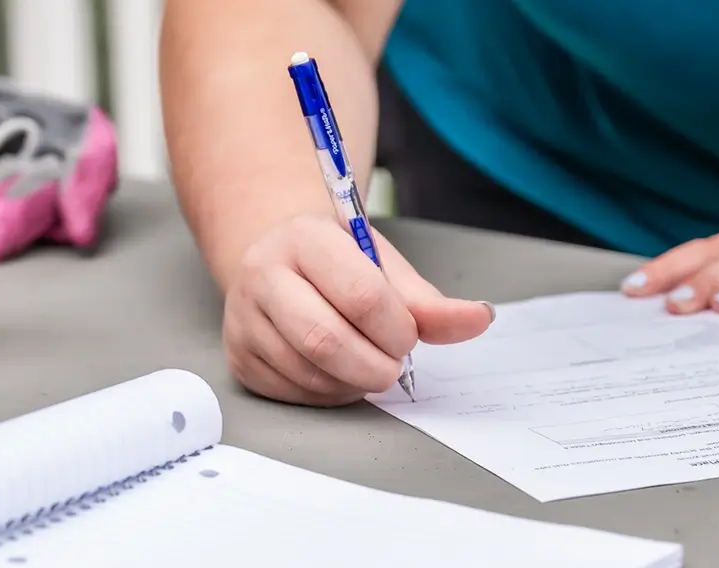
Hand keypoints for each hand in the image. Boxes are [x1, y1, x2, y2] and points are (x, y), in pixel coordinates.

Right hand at [222, 214, 494, 406]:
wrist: (276, 261)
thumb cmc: (337, 263)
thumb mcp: (381, 266)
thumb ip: (428, 301)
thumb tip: (479, 320)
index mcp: (304, 238)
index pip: (360, 293)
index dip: (397, 327)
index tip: (409, 334)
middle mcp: (262, 275)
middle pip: (325, 340)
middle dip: (375, 364)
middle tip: (393, 362)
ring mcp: (244, 320)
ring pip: (310, 373)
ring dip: (354, 381)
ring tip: (366, 362)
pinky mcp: (239, 359)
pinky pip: (294, 392)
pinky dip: (330, 392)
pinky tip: (338, 371)